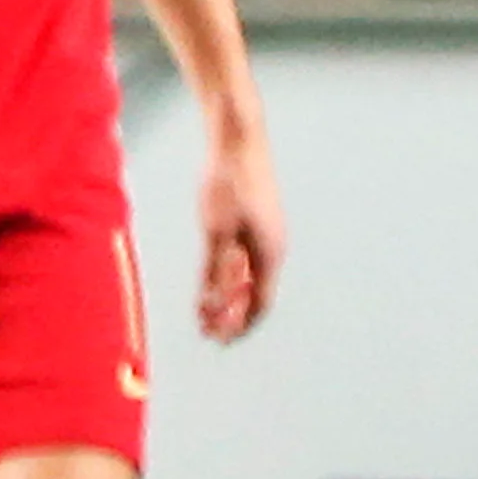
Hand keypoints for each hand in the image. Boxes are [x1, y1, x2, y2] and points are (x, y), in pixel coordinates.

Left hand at [194, 115, 284, 340]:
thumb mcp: (215, 233)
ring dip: (228, 295)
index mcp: (270, 253)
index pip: (261, 305)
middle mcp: (273, 246)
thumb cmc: (227, 183)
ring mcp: (266, 232)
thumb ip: (213, 273)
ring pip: (250, 276)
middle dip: (232, 315)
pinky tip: (210, 278)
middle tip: (207, 331)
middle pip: (257, 293)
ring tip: (204, 311)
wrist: (238, 137)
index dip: (240, 327)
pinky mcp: (256, 219)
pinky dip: (229, 274)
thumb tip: (210, 308)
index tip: (218, 341)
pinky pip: (245, 258)